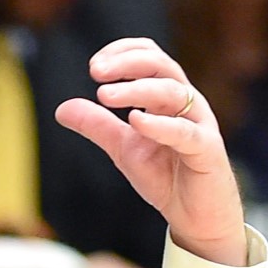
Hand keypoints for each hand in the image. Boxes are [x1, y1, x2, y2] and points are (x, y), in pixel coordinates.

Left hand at [54, 38, 247, 267]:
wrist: (195, 215)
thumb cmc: (166, 176)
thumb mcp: (123, 148)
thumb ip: (97, 126)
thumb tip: (61, 108)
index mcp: (167, 97)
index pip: (150, 57)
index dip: (123, 52)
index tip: (94, 65)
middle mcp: (186, 103)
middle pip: (162, 66)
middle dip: (127, 64)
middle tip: (95, 72)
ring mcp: (199, 124)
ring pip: (173, 93)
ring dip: (137, 90)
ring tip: (104, 96)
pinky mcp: (206, 150)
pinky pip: (184, 133)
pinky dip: (160, 125)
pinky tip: (136, 120)